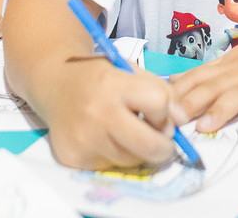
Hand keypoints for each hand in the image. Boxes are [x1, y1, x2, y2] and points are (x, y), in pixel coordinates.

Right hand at [44, 57, 182, 170]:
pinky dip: (115, 156)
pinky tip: (105, 138)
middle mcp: (98, 113)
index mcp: (114, 85)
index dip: (164, 110)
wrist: (56, 84)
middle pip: (150, 146)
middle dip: (164, 146)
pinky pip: (110, 166)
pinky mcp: (73, 158)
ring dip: (137, 150)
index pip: (158, 104)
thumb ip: (162, 91)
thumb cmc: (100, 77)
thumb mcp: (132, 70)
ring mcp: (84, 139)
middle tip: (161, 139)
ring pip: (132, 160)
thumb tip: (181, 121)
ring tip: (125, 132)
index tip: (158, 110)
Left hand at [171, 27, 237, 132]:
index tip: (156, 108)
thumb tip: (171, 83)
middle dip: (191, 102)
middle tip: (172, 121)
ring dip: (222, 110)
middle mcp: (237, 73)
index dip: (176, 93)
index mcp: (223, 68)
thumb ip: (203, 75)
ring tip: (206, 126)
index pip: (195, 79)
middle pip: (212, 87)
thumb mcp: (229, 64)